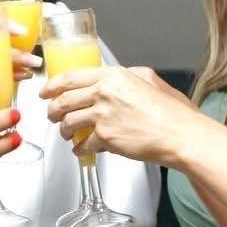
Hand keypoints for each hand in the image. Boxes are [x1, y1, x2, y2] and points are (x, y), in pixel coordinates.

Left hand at [42, 65, 200, 163]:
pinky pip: (83, 144)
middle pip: (63, 100)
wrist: (181, 134)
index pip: (71, 77)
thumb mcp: (150, 79)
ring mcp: (103, 115)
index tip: (45, 92)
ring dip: (64, 131)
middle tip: (52, 115)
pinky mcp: (106, 137)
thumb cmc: (171, 111)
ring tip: (67, 134)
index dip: (52, 86)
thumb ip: (125, 77)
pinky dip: (79, 149)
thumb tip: (110, 80)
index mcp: (113, 76)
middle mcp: (104, 92)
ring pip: (68, 122)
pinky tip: (81, 150)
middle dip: (53, 110)